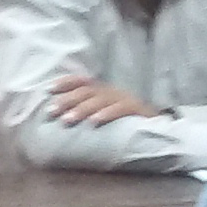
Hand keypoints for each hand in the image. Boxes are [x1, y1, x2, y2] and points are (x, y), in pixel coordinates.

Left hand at [49, 75, 165, 125]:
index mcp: (103, 90)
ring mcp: (124, 98)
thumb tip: (62, 118)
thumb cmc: (125, 121)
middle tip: (51, 111)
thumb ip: (87, 111)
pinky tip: (94, 122)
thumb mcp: (105, 112)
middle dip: (66, 100)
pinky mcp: (136, 108)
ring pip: (100, 100)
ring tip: (67, 120)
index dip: (65, 83)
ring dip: (81, 110)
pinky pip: (120, 109)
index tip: (48, 90)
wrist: (157, 126)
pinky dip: (106, 114)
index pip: (81, 81)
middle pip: (86, 91)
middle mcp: (111, 91)